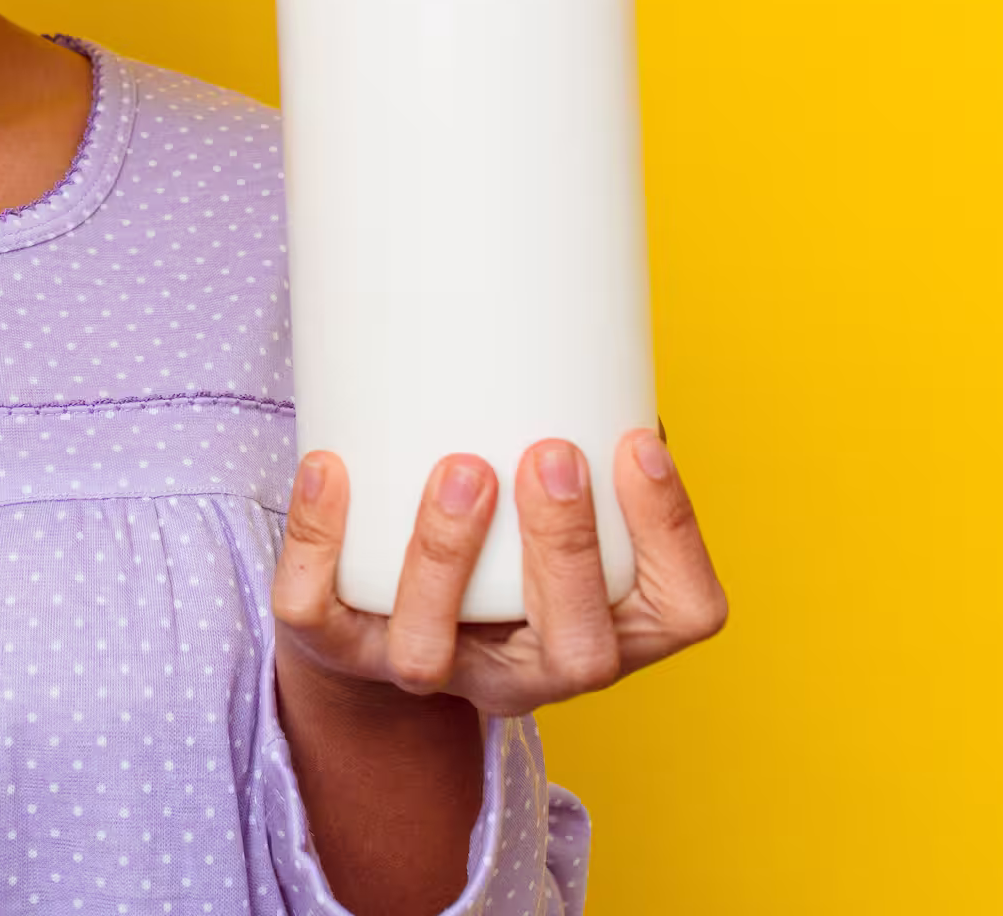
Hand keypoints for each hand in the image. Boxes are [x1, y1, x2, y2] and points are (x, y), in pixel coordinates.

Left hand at [271, 430, 727, 718]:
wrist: (382, 618)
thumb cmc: (500, 533)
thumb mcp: (556, 492)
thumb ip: (585, 427)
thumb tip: (598, 330)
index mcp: (610, 630)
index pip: (685, 611)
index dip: (672, 532)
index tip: (640, 440)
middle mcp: (529, 672)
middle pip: (576, 650)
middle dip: (566, 549)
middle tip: (551, 454)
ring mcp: (432, 670)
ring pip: (429, 652)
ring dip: (445, 557)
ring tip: (461, 466)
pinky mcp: (340, 651)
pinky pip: (318, 613)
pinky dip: (317, 542)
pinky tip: (328, 469)